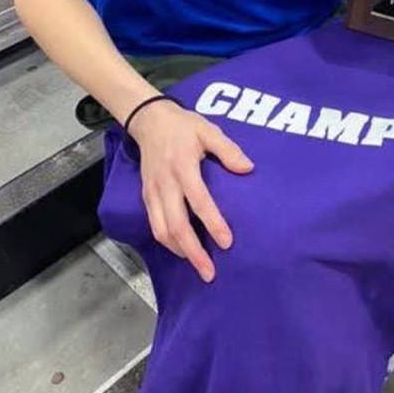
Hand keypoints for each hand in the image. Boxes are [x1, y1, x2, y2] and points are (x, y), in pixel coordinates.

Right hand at [130, 101, 253, 280]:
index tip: (227, 242)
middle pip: (176, 225)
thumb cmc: (183, 125)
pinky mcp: (146, 196)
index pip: (198, 200)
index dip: (212, 223)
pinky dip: (168, 242)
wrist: (149, 120)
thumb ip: (228, 150)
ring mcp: (153, 192)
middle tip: (209, 272)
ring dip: (180, 252)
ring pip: (162, 230)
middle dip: (193, 252)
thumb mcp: (208, 130)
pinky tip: (182, 250)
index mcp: (183, 166)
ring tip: (198, 266)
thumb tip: (248, 168)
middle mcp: (165, 183)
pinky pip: (154, 225)